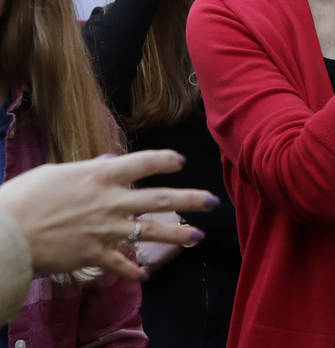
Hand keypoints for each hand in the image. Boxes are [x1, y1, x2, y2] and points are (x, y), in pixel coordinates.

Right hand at [0, 150, 217, 279]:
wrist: (6, 232)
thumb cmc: (25, 197)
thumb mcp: (58, 172)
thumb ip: (90, 168)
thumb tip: (110, 160)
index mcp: (102, 175)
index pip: (144, 162)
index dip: (166, 160)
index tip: (181, 161)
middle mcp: (111, 201)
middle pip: (161, 198)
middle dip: (191, 199)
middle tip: (213, 200)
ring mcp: (107, 229)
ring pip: (152, 231)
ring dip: (179, 235)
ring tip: (199, 236)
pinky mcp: (95, 255)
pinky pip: (123, 264)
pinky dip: (134, 270)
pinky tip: (144, 274)